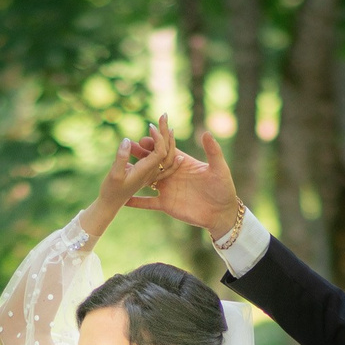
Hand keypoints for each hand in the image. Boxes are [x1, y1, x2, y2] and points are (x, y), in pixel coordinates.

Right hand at [77, 122, 178, 241]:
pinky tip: (152, 149)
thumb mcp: (114, 175)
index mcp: (148, 170)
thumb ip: (121, 158)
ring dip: (163, 143)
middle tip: (163, 114)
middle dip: (165, 133)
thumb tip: (127, 140)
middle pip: (166, 151)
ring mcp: (152, 177)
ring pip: (164, 159)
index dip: (158, 137)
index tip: (151, 124)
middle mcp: (153, 173)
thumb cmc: (111, 193)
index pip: (161, 151)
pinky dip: (159, 156)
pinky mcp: (148, 180)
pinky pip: (158, 168)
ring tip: (160, 129)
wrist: (109, 209)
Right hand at [121, 125, 243, 235]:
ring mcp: (168, 189)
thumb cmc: (224, 189)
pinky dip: (135, 201)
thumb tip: (206, 132)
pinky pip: (147, 202)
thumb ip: (213, 151)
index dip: (159, 139)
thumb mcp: (219, 169)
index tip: (148, 129)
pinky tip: (122, 199)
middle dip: (141, 153)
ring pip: (147, 179)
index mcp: (183, 163)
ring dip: (135, 172)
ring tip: (121, 164)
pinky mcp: (165, 204)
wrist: (221, 214)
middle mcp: (173, 174)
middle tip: (129, 144)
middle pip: (153, 161)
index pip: (168, 148)